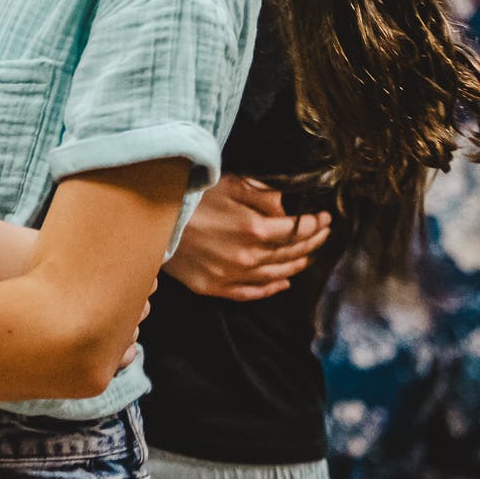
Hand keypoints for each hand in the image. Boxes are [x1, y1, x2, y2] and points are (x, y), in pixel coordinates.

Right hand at [161, 175, 332, 300]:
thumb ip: (262, 195)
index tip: (326, 218)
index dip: (316, 224)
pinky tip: (283, 282)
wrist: (153, 222)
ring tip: (308, 256)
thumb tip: (286, 207)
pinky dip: (271, 289)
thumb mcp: (230, 185)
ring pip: (276, 275)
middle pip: (291, 253)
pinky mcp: (215, 288)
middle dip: (312, 242)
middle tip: (323, 235)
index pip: (298, 230)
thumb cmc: (191, 197)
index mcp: (255, 229)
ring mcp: (232, 276)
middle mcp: (249, 257)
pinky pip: (252, 293)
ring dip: (296, 265)